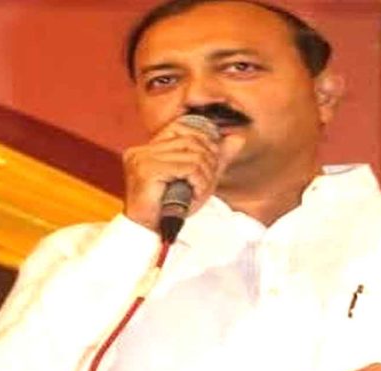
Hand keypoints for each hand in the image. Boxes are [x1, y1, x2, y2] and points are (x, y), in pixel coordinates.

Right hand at [121, 118, 244, 230]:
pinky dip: (199, 181)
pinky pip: (187, 167)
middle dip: (208, 161)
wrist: (151, 234)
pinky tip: (196, 194)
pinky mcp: (148, 170)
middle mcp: (143, 150)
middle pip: (190, 141)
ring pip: (192, 155)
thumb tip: (238, 137)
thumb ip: (216, 158)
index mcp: (149, 148)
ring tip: (201, 190)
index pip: (183, 127)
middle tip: (208, 181)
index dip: (204, 140)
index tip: (212, 161)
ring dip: (205, 175)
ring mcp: (143, 159)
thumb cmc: (171, 209)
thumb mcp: (198, 179)